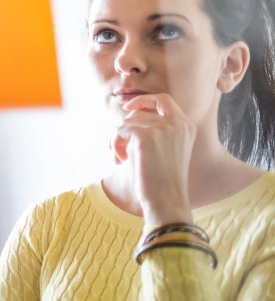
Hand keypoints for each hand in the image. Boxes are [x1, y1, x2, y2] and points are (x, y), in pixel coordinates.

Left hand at [111, 94, 196, 227]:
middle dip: (125, 128)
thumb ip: (155, 129)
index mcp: (186, 126)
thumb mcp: (165, 148)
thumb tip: (129, 113)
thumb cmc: (163, 179)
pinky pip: (120, 130)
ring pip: (126, 122)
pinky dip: (115, 144)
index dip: (144, 100)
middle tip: (120, 148)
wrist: (167, 201)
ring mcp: (163, 129)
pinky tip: (120, 160)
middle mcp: (177, 124)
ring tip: (120, 158)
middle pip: (139, 112)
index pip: (163, 99)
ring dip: (117, 139)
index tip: (128, 108)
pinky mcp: (146, 137)